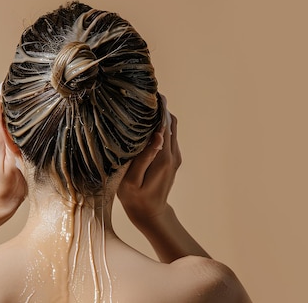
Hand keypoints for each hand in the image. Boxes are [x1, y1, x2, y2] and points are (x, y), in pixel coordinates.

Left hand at [0, 84, 26, 216]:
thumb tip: (7, 103)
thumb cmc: (8, 184)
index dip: (6, 86)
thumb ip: (9, 130)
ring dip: (11, 103)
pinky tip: (25, 118)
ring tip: (30, 99)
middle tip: (32, 86)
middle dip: (11, 92)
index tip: (23, 80)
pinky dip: (11, 115)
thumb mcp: (13, 156)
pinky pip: (1, 121)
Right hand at [118, 100, 180, 227]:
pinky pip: (169, 137)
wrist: (151, 214)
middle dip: (161, 108)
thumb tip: (157, 135)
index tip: (154, 94)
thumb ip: (144, 158)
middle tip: (147, 95)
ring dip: (161, 117)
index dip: (161, 109)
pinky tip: (147, 123)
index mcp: (164, 158)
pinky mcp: (172, 159)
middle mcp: (173, 155)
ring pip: (171, 129)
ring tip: (146, 105)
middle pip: (171, 123)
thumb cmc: (136, 199)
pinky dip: (160, 126)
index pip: (165, 126)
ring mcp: (175, 157)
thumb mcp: (133, 181)